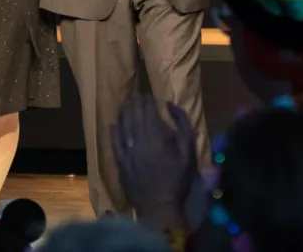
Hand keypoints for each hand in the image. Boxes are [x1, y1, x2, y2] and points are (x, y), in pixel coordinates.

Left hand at [111, 96, 197, 231]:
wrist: (160, 206)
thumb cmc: (177, 179)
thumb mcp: (188, 152)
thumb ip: (182, 125)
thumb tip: (170, 105)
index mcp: (156, 138)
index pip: (148, 112)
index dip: (147, 102)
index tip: (149, 96)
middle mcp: (139, 142)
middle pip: (134, 116)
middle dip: (135, 104)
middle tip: (137, 97)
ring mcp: (127, 152)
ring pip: (122, 126)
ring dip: (124, 113)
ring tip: (127, 105)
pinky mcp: (120, 163)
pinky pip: (114, 142)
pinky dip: (114, 131)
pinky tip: (114, 124)